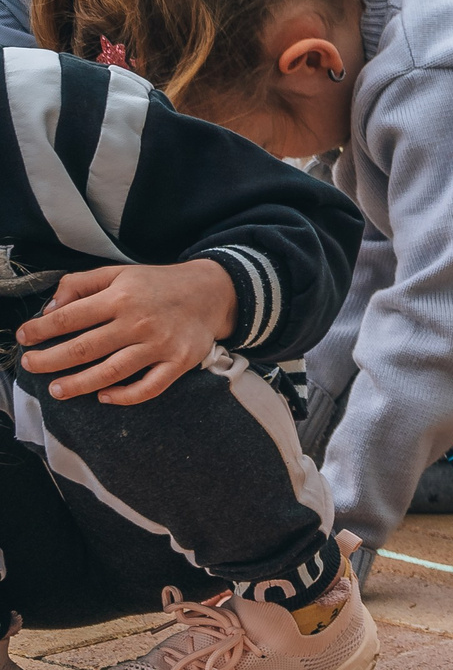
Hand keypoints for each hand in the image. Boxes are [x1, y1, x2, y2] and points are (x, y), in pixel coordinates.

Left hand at [16, 261, 234, 403]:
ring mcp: (160, 346)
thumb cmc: (158, 284)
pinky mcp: (178, 363)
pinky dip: (124, 396)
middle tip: (30, 365)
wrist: (211, 292)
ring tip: (56, 390)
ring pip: (111, 372)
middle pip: (84, 348)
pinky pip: (148, 387)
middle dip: (50, 360)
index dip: (41, 329)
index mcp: (121, 297)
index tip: (25, 337)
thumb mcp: (118, 273)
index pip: (70, 316)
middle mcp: (138, 322)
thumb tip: (51, 309)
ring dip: (79, 384)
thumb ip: (81, 285)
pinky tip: (104, 396)